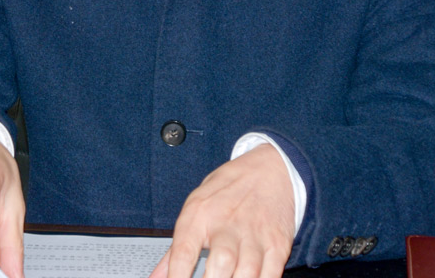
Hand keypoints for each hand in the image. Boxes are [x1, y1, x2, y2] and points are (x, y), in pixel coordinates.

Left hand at [149, 145, 295, 277]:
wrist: (271, 168)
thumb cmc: (229, 190)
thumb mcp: (195, 206)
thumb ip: (175, 248)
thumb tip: (156, 277)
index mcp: (200, 214)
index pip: (183, 252)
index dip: (176, 277)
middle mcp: (227, 223)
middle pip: (221, 262)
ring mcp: (255, 234)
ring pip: (248, 271)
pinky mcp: (278, 244)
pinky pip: (271, 273)